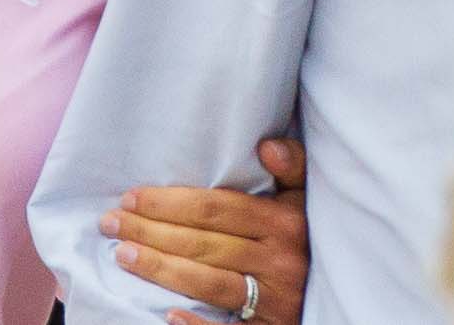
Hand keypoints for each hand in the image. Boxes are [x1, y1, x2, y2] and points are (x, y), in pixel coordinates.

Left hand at [103, 138, 309, 324]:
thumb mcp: (306, 200)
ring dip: (161, 269)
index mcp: (285, 224)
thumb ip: (292, 168)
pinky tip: (167, 314)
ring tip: (123, 255)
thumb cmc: (308, 238)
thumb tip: (267, 146)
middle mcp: (282, 262)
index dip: (167, 203)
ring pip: (209, 282)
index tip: (129, 198)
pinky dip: (198, 324)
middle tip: (110, 224)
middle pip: (203, 244)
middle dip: (150, 232)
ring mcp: (278, 300)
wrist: (344, 291)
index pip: (213, 209)